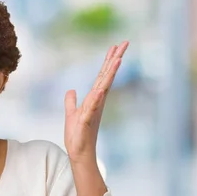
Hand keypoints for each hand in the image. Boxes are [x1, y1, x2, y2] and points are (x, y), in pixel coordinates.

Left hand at [64, 42, 128, 164]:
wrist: (78, 153)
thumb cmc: (77, 135)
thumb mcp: (72, 114)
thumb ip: (71, 101)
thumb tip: (71, 90)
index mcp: (94, 98)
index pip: (102, 76)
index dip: (108, 61)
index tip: (115, 47)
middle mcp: (97, 101)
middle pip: (107, 76)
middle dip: (115, 59)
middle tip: (125, 43)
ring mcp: (94, 109)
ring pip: (103, 87)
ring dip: (110, 73)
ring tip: (118, 59)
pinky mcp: (87, 120)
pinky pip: (93, 106)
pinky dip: (97, 96)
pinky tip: (101, 87)